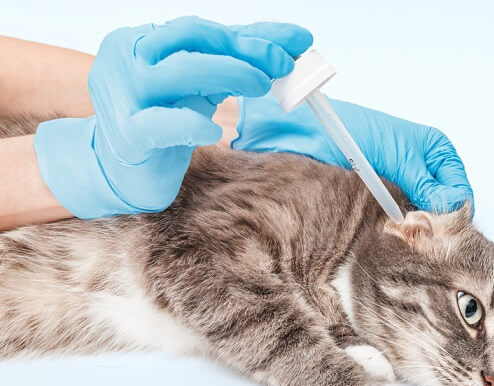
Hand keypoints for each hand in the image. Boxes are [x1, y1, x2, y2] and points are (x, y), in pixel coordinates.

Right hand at [34, 16, 311, 217]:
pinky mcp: (126, 134)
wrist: (119, 170)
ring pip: (179, 71)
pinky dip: (191, 124)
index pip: (201, 30)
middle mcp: (126, 58)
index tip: (296, 42)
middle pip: (191, 38)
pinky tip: (212, 131)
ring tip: (261, 84)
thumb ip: (236, 60)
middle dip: (244, 49)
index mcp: (142, 40)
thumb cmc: (163, 119)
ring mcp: (123, 95)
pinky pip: (161, 123)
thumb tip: (291, 43)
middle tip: (282, 64)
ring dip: (229, 73)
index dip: (252, 35)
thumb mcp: (199, 84)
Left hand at [233, 94, 472, 212]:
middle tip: (416, 229)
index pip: (460, 191)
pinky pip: (400, 224)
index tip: (436, 222)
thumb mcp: (398, 155)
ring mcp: (404, 189)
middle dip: (434, 223)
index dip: (452, 210)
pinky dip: (398, 230)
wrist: (312, 135)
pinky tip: (389, 229)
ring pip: (423, 221)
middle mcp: (424, 172)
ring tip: (399, 229)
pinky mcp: (384, 203)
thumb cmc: (356, 131)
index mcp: (437, 152)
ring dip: (414, 229)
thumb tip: (450, 206)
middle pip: (444, 210)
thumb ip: (424, 183)